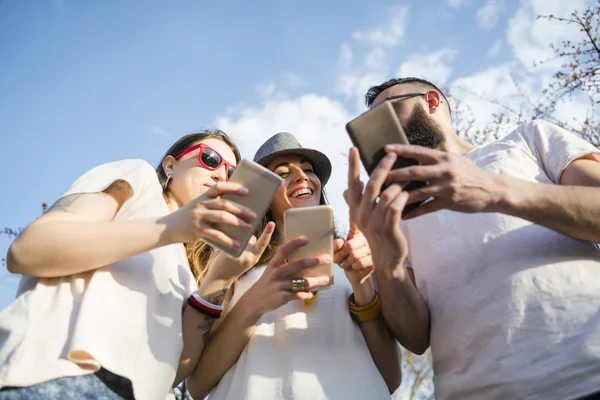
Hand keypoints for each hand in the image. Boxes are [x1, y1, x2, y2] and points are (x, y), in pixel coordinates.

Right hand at [161, 182, 256, 247]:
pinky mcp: (197, 230)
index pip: (219, 187)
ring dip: (238, 223)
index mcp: (203, 196)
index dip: (234, 187)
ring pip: (222, 218)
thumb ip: (213, 206)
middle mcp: (201, 204)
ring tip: (249, 228)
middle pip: (225, 204)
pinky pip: (216, 235)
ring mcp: (198, 217)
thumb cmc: (189, 217)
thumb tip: (237, 209)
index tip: (247, 191)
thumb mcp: (198, 207)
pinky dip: (228, 240)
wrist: (167, 228)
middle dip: (241, 210)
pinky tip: (237, 244)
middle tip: (254, 216)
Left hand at [206, 222, 274, 283]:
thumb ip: (251, 247)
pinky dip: (227, 238)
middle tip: (247, 240)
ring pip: (240, 237)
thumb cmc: (233, 267)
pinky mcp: (229, 255)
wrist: (219, 279)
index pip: (263, 242)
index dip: (268, 232)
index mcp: (255, 258)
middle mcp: (249, 257)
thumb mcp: (247, 260)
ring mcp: (239, 256)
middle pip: (251, 237)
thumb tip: (248, 230)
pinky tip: (223, 248)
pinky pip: (230, 239)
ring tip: (230, 249)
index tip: (272, 223)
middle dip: (248, 237)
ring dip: (236, 238)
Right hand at [244, 237, 331, 314]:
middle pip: (298, 264)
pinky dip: (307, 294)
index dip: (295, 243)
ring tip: (325, 279)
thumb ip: (283, 263)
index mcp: (274, 264)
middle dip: (315, 261)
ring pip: (302, 282)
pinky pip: (299, 294)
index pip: (284, 249)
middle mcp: (277, 273)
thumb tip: (302, 258)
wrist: (255, 300)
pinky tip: (311, 293)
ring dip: (316, 281)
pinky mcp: (283, 297)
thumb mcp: (271, 270)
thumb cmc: (268, 282)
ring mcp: (280, 285)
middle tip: (327, 259)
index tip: (307, 239)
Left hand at [333, 219, 373, 286]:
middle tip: (339, 259)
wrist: (355, 275)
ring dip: (346, 262)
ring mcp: (371, 248)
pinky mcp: (374, 259)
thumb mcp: (337, 252)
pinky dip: (353, 267)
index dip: (353, 213)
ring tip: (347, 263)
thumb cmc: (346, 261)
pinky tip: (354, 267)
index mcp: (356, 233)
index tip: (352, 203)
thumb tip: (340, 241)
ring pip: (354, 255)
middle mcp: (365, 238)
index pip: (355, 222)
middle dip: (341, 255)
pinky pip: (359, 262)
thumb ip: (335, 246)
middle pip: (349, 245)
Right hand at [345, 148, 409, 275]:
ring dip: (398, 183)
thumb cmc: (378, 233)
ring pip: (386, 194)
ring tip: (408, 177)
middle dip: (383, 167)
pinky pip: (396, 206)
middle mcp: (361, 214)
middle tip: (392, 154)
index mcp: (355, 208)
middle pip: (372, 184)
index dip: (353, 166)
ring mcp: (374, 222)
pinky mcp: (388, 228)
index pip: (352, 183)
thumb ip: (358, 203)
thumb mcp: (364, 218)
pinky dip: (403, 197)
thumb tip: (347, 189)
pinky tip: (408, 194)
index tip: (353, 148)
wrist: (387, 258)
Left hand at [383, 144, 505, 218]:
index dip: (401, 150)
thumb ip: (436, 159)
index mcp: (443, 158)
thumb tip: (416, 154)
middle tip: (377, 176)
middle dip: (393, 174)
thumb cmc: (470, 174)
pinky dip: (414, 212)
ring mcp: (446, 187)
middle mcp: (444, 170)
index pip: (418, 151)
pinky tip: (402, 215)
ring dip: (400, 195)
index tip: (385, 149)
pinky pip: (427, 208)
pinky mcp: (449, 202)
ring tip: (384, 197)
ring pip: (417, 191)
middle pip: (413, 172)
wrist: (492, 190)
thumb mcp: (455, 160)